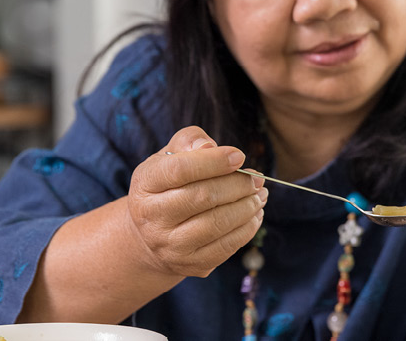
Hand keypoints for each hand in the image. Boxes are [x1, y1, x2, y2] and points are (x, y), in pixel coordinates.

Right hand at [127, 126, 267, 277]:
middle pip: (203, 197)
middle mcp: (152, 218)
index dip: (214, 161)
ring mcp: (170, 245)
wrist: (152, 236)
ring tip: (260, 194)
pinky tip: (255, 214)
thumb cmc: (168, 186)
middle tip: (257, 178)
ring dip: (247, 206)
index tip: (239, 156)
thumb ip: (189, 141)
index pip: (180, 170)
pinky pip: (226, 246)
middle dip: (238, 185)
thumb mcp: (169, 157)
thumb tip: (209, 148)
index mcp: (145, 185)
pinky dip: (247, 228)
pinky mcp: (190, 264)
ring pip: (217, 224)